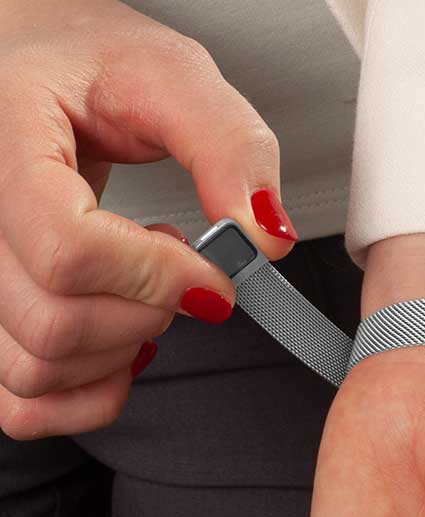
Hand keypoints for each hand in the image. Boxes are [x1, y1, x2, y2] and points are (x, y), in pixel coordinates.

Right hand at [0, 0, 296, 439]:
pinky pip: (20, 404)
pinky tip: (120, 344)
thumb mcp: (175, 78)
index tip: (214, 273)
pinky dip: (86, 394)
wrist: (43, 75)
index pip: (66, 249)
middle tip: (182, 271)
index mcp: (2, 140)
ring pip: (36, 368)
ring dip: (121, 350)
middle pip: (53, 323)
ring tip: (144, 290)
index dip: (157, 277)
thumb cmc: (94, 71)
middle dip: (148, 313)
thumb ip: (230, 151)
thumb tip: (265, 239)